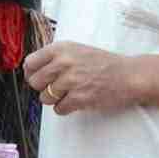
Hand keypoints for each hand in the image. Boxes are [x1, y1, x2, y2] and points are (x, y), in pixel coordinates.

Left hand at [24, 41, 139, 115]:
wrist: (129, 75)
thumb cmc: (103, 63)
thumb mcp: (76, 50)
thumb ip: (54, 57)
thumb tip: (30, 70)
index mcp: (61, 48)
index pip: (30, 63)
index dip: (32, 73)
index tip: (38, 78)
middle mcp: (64, 62)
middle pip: (34, 82)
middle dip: (43, 88)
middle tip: (57, 87)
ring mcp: (71, 80)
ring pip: (44, 98)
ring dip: (55, 99)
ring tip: (70, 93)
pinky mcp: (79, 98)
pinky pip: (58, 109)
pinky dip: (65, 108)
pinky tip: (76, 101)